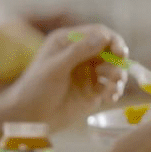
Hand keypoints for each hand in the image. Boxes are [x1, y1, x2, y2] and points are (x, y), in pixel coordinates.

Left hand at [6, 24, 126, 131]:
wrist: (29, 117)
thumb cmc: (36, 88)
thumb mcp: (56, 67)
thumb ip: (79, 51)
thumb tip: (104, 37)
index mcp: (68, 42)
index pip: (97, 33)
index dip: (112, 40)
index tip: (121, 52)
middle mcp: (80, 55)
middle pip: (109, 50)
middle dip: (117, 61)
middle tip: (118, 74)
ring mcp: (88, 73)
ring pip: (113, 68)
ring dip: (117, 76)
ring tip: (113, 87)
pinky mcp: (92, 91)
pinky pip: (110, 86)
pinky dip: (114, 90)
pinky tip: (110, 97)